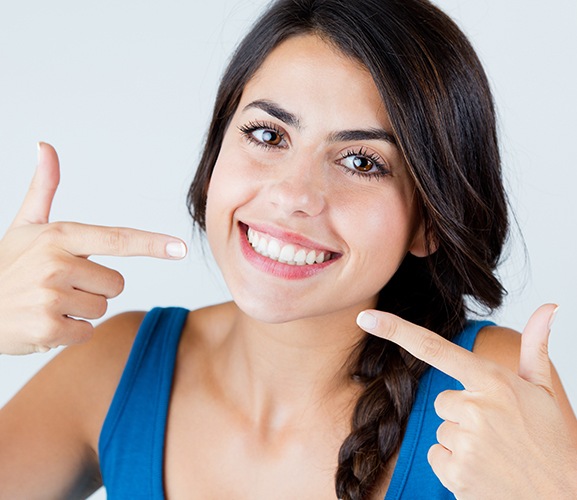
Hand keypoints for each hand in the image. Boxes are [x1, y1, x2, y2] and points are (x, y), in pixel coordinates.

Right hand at [0, 143, 186, 354]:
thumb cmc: (5, 267)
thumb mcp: (23, 226)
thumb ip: (43, 190)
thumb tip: (45, 147)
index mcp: (58, 236)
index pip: (116, 239)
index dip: (151, 244)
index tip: (180, 248)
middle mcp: (56, 263)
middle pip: (116, 284)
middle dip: (93, 289)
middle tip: (58, 287)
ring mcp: (51, 296)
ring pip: (101, 308)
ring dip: (79, 312)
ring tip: (47, 304)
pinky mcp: (47, 327)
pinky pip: (85, 332)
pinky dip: (68, 333)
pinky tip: (43, 322)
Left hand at [357, 305, 576, 498]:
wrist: (565, 498)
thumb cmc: (552, 441)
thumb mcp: (543, 390)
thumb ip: (535, 345)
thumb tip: (549, 306)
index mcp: (493, 381)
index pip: (434, 348)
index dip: (396, 330)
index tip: (366, 317)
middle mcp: (476, 407)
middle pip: (442, 400)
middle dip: (462, 414)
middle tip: (496, 432)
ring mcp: (465, 441)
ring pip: (439, 429)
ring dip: (460, 441)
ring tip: (494, 454)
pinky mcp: (456, 472)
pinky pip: (436, 456)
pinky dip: (454, 465)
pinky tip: (483, 471)